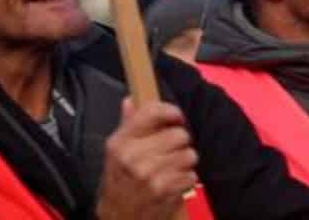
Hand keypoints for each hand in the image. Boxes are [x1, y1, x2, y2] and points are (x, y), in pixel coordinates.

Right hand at [97, 100, 198, 219]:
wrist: (118, 217)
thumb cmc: (120, 182)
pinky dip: (186, 179)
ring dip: (185, 162)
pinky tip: (173, 183)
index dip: (171, 112)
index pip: (152, 112)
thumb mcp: (117, 153)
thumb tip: (130, 100)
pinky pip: (191, 175)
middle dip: (180, 143)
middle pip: (179, 134)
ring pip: (189, 155)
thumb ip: (127, 125)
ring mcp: (150, 175)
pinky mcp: (165, 191)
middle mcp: (134, 156)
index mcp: (121, 142)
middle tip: (172, 151)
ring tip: (172, 168)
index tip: (177, 117)